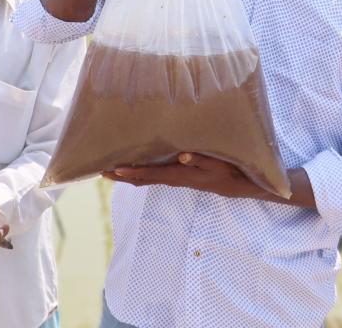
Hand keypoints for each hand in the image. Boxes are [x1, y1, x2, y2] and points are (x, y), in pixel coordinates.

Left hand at [102, 152, 262, 198]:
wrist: (240, 185)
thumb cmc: (229, 171)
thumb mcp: (217, 163)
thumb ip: (201, 160)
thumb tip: (182, 156)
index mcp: (181, 175)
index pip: (152, 174)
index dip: (132, 172)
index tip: (115, 170)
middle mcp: (175, 179)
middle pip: (143, 179)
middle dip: (123, 176)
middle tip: (101, 172)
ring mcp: (177, 179)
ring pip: (148, 179)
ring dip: (129, 175)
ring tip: (111, 171)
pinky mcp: (181, 177)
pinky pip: (156, 177)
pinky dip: (142, 174)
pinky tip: (135, 170)